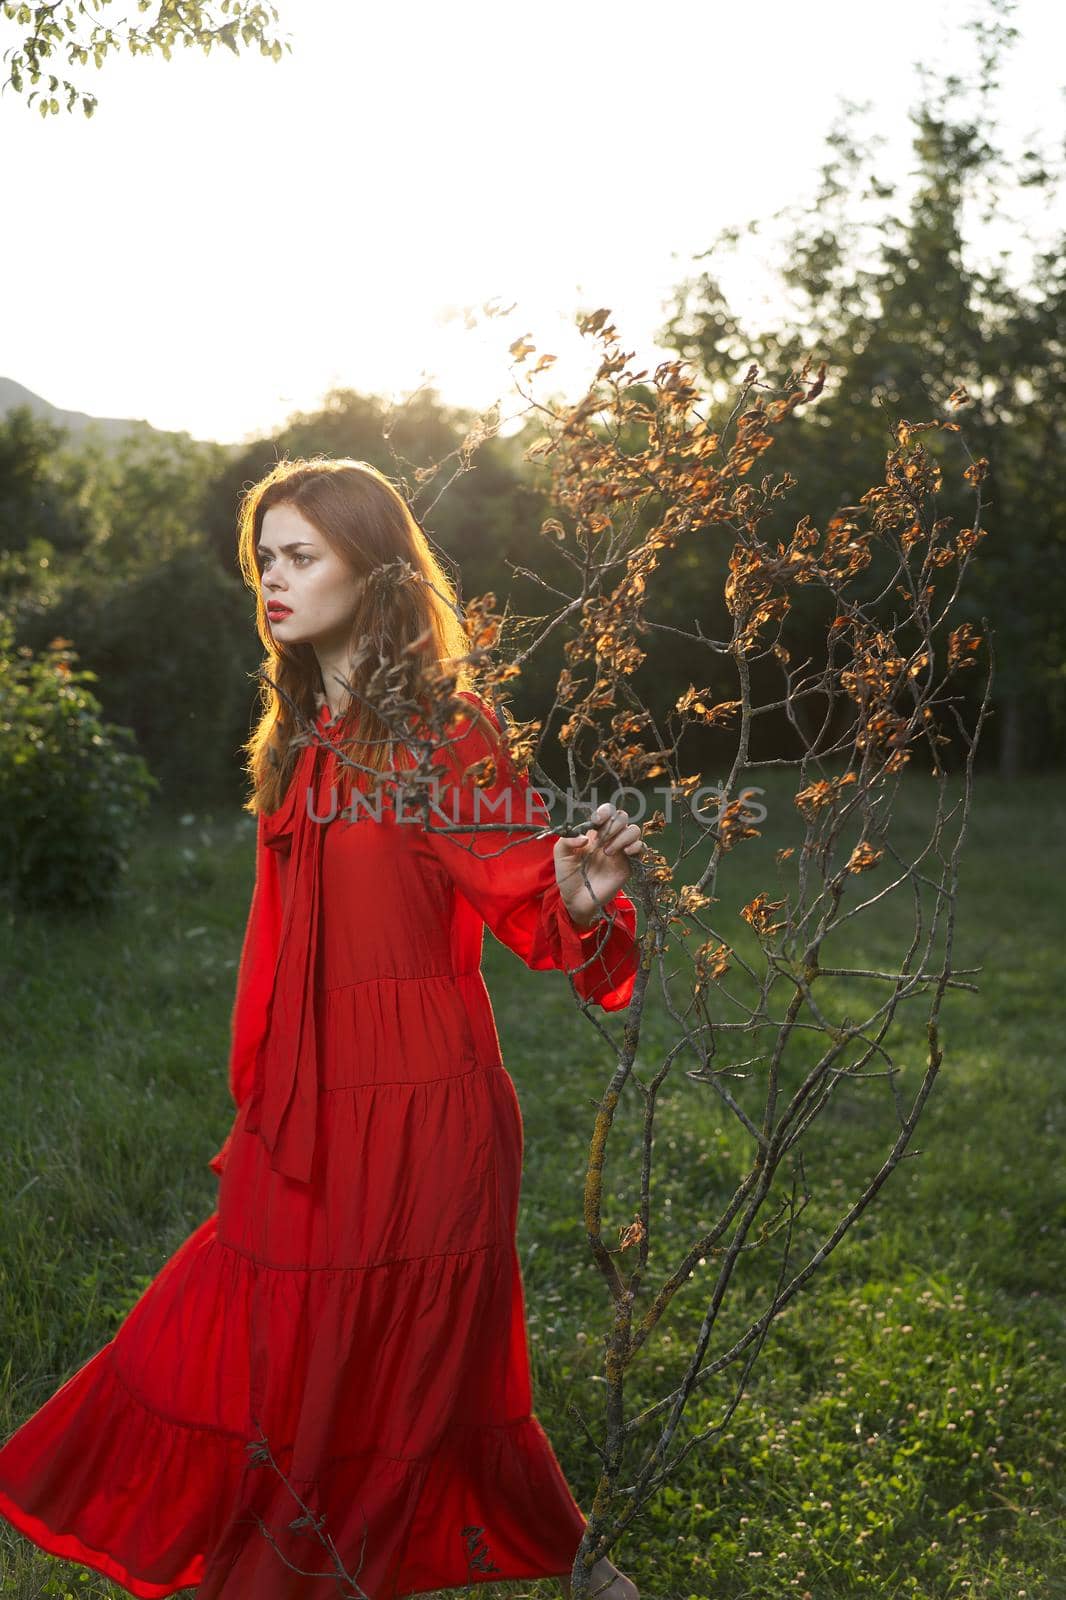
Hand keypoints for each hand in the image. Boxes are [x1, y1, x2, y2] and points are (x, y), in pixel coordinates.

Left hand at [553, 802, 644, 929]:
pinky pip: (641, 848)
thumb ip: (567, 840)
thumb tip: (585, 837)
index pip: (607, 812)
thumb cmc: (568, 875)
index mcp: (594, 832)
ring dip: (623, 836)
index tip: (597, 821)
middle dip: (614, 824)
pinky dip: (637, 846)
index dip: (605, 811)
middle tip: (602, 839)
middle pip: (622, 817)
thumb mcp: (561, 854)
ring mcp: (620, 851)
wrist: (576, 899)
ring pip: (634, 830)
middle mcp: (610, 838)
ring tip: (608, 852)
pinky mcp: (629, 865)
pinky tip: (625, 853)